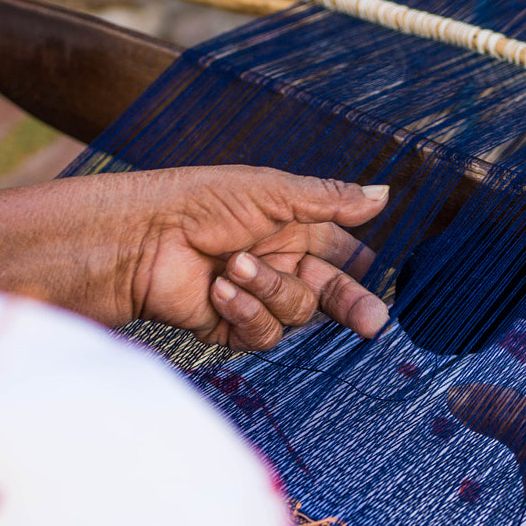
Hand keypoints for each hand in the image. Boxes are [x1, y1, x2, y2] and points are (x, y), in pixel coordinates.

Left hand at [119, 166, 390, 349]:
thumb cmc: (199, 202)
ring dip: (268, 289)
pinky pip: (263, 333)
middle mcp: (278, 263)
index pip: (342, 255)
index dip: (360, 268)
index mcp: (291, 228)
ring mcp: (255, 296)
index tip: (374, 275)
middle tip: (371, 323)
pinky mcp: (231, 327)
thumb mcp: (271, 192)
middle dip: (351, 307)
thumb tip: (385, 195)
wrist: (140, 238)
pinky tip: (218, 290)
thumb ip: (329, 199)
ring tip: (232, 265)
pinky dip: (244, 311)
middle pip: (331, 294)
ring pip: (296, 312)